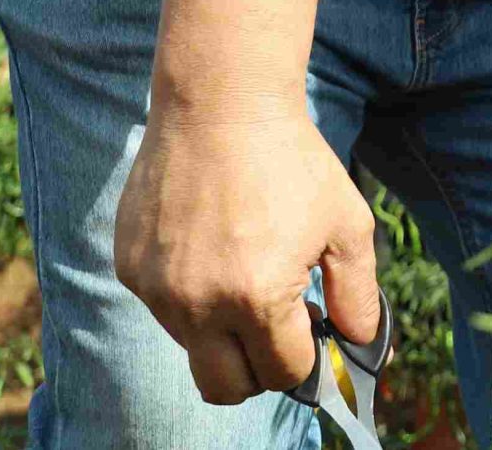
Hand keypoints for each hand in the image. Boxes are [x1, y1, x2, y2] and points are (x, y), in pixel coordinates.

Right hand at [114, 102, 379, 404]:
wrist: (220, 104)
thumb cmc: (291, 161)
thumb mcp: (346, 224)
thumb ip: (359, 294)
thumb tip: (361, 344)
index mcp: (257, 298)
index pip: (284, 372)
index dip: (306, 358)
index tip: (313, 330)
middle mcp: (198, 305)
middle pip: (226, 388)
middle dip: (259, 371)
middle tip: (278, 331)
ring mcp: (156, 290)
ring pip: (193, 348)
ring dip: (222, 330)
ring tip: (246, 268)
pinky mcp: (130, 268)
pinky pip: (164, 307)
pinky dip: (190, 295)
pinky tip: (211, 244)